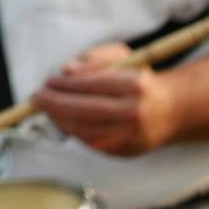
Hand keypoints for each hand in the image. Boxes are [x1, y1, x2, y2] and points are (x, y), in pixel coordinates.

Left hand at [33, 41, 180, 155]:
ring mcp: (132, 136)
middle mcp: (135, 112)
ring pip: (85, 131)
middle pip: (84, 110)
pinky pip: (93, 143)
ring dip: (60, 120)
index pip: (90, 85)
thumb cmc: (139, 79)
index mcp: (135, 85)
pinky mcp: (127, 151)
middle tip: (38, 97)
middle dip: (54, 104)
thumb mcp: (121, 57)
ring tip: (47, 109)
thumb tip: (66, 70)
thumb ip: (93, 58)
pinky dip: (74, 132)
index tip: (48, 82)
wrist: (171, 110)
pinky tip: (64, 121)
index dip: (64, 85)